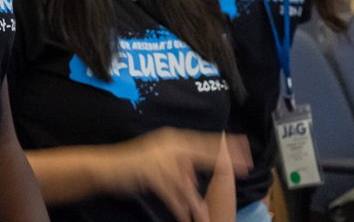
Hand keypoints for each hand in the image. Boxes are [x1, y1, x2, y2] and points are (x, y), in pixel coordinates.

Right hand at [110, 128, 236, 221]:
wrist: (107, 168)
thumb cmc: (133, 165)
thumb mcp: (159, 160)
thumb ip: (178, 167)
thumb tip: (194, 176)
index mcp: (172, 139)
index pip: (203, 141)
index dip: (225, 144)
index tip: (245, 145)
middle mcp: (168, 145)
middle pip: (201, 153)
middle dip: (225, 161)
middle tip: (246, 166)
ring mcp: (159, 158)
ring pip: (185, 183)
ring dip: (195, 203)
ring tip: (205, 217)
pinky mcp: (150, 173)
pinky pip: (170, 194)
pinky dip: (178, 207)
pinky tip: (185, 217)